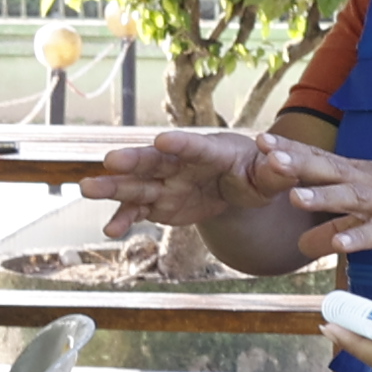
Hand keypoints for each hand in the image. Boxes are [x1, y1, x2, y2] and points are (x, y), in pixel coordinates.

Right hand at [76, 127, 296, 240]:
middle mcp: (181, 163)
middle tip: (110, 160)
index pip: (196, 147)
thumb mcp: (271, 176)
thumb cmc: (256, 173)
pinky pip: (136, 212)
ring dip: (112, 187)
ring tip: (86, 188)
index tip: (162, 139)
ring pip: (136, 184)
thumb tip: (286, 163)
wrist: (236, 185)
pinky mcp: (157, 203)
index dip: (181, 144)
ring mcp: (165, 183)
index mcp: (212, 151)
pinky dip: (123, 220)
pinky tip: (110, 231)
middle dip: (133, 160)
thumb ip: (277, 171)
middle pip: (154, 160)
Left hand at [274, 149, 371, 264]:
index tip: (258, 141)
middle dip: (298, 162)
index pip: (321, 160)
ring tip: (294, 197)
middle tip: (267, 154)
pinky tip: (339, 243)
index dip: (291, 150)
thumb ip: (336, 227)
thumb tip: (300, 245)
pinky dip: (361, 236)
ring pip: (353, 198)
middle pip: (331, 170)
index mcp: (361, 176)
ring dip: (325, 197)